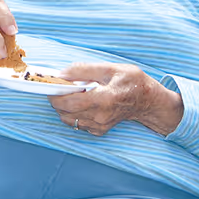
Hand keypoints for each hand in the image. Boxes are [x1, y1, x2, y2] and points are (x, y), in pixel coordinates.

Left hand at [47, 62, 183, 136]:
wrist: (148, 101)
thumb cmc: (132, 82)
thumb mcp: (110, 68)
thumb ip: (83, 70)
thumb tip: (61, 73)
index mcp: (104, 99)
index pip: (69, 102)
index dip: (55, 94)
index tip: (51, 84)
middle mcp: (100, 116)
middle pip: (65, 112)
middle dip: (56, 99)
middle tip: (59, 86)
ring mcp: (99, 125)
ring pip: (68, 119)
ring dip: (63, 107)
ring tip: (70, 94)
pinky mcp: (99, 130)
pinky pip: (77, 123)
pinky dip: (72, 113)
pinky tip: (80, 103)